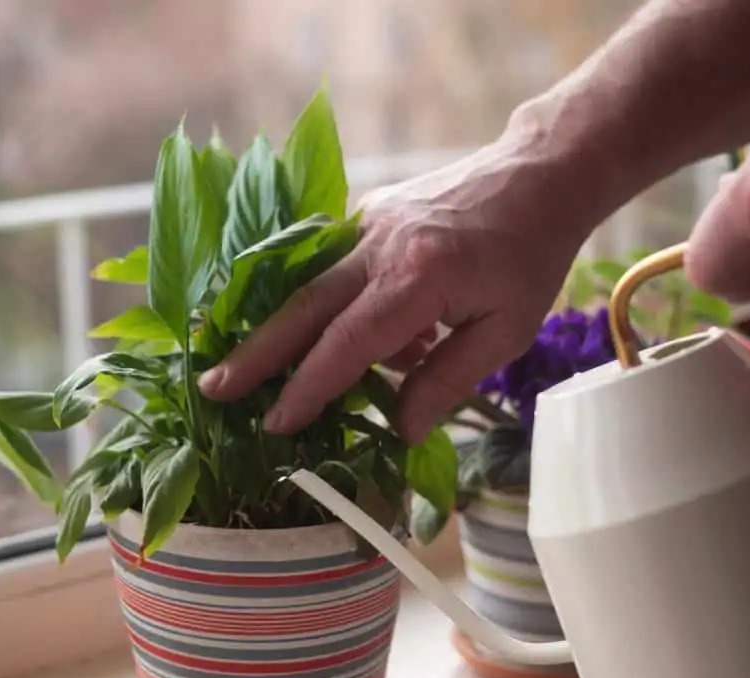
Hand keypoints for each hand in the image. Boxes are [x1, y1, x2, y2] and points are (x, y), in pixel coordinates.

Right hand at [197, 139, 590, 442]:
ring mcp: (368, 224)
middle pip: (303, 307)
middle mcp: (380, 245)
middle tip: (213, 388)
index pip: (347, 343)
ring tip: (263, 372)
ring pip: (310, 286)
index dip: (308, 387)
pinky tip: (366, 339)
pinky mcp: (366, 216)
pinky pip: (335, 270)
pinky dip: (334, 310)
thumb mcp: (505, 332)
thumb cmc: (530, 258)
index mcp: (418, 277)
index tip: (276, 423)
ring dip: (282, 332)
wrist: (535, 175)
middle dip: (256, 353)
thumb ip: (446, 380)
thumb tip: (402, 431)